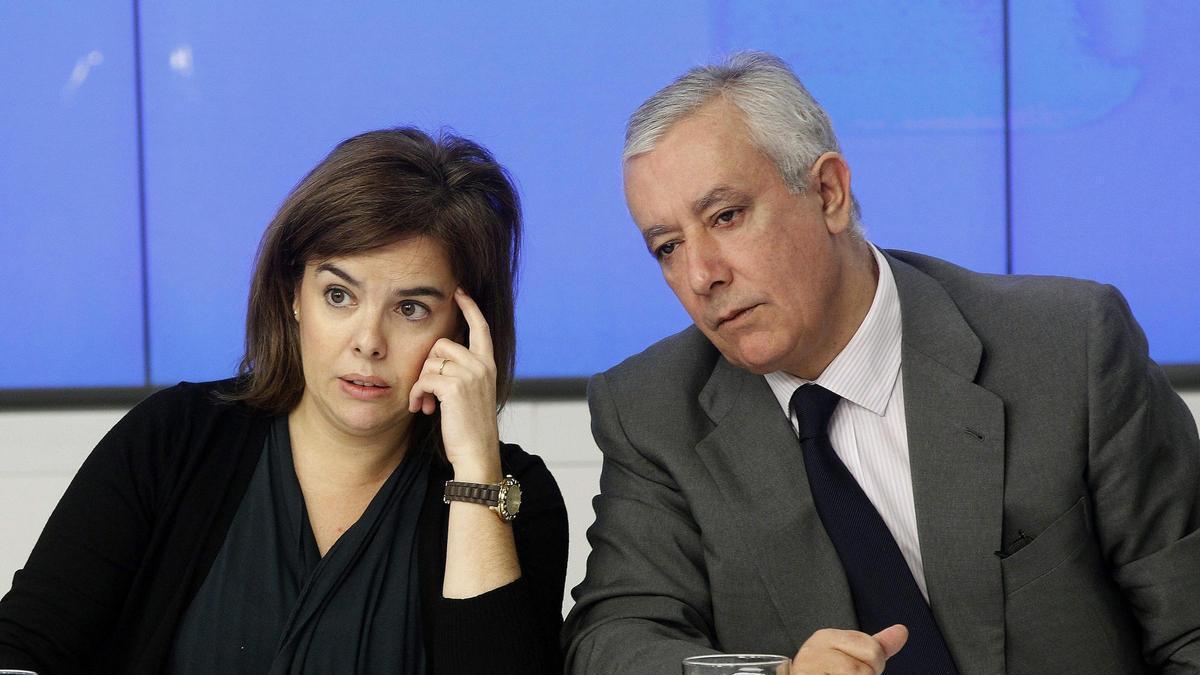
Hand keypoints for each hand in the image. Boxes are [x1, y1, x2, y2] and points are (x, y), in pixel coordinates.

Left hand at [408, 288, 500, 480]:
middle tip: (427, 392)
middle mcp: (482, 365)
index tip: (460, 293)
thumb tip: (438, 361)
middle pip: (443, 344)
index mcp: (488, 365)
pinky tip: (421, 409)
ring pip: (431, 361)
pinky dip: (417, 393)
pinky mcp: (455, 387)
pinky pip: (424, 378)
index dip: (470, 308)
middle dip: (428, 366)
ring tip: (424, 403)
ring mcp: (471, 374)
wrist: (477, 454)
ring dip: (420, 382)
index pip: (481, 328)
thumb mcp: (471, 395)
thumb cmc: (470, 429)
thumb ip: (462, 374)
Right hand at [791, 624, 906, 674]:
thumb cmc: (824, 671)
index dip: (872, 665)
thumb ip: (876, 645)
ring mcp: (809, 670)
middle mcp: (815, 651)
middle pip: (867, 669)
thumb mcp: (849, 653)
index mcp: (827, 637)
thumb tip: (902, 631)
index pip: (872, 649)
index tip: (855, 669)